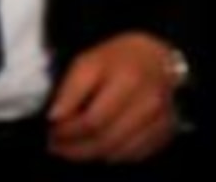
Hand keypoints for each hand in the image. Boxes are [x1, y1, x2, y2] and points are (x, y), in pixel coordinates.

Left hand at [46, 31, 182, 162]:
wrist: (156, 60)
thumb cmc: (117, 60)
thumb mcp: (88, 62)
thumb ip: (70, 89)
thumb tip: (54, 117)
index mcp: (127, 81)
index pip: (93, 119)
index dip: (68, 131)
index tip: (50, 131)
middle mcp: (148, 104)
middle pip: (106, 140)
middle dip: (75, 148)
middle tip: (55, 146)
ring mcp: (160, 122)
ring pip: (120, 152)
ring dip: (90, 155)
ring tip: (69, 151)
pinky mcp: (165, 133)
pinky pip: (135, 155)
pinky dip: (111, 156)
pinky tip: (95, 150)